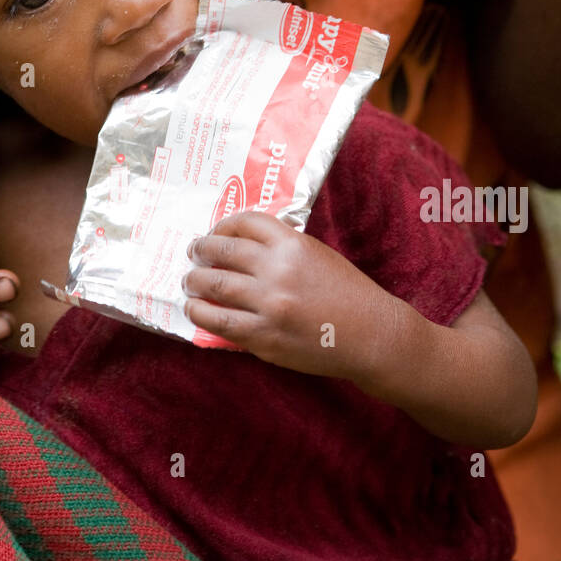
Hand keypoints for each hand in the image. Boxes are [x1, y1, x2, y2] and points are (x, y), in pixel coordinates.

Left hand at [182, 211, 401, 381]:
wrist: (371, 335)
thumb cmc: (347, 293)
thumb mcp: (317, 254)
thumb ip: (282, 247)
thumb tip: (241, 246)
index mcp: (292, 244)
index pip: (245, 222)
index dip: (222, 226)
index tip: (214, 233)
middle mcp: (277, 270)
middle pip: (222, 251)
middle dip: (200, 251)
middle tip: (193, 254)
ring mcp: (268, 305)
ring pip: (214, 285)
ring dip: (195, 281)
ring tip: (189, 282)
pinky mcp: (264, 337)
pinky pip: (220, 323)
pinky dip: (200, 313)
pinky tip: (194, 309)